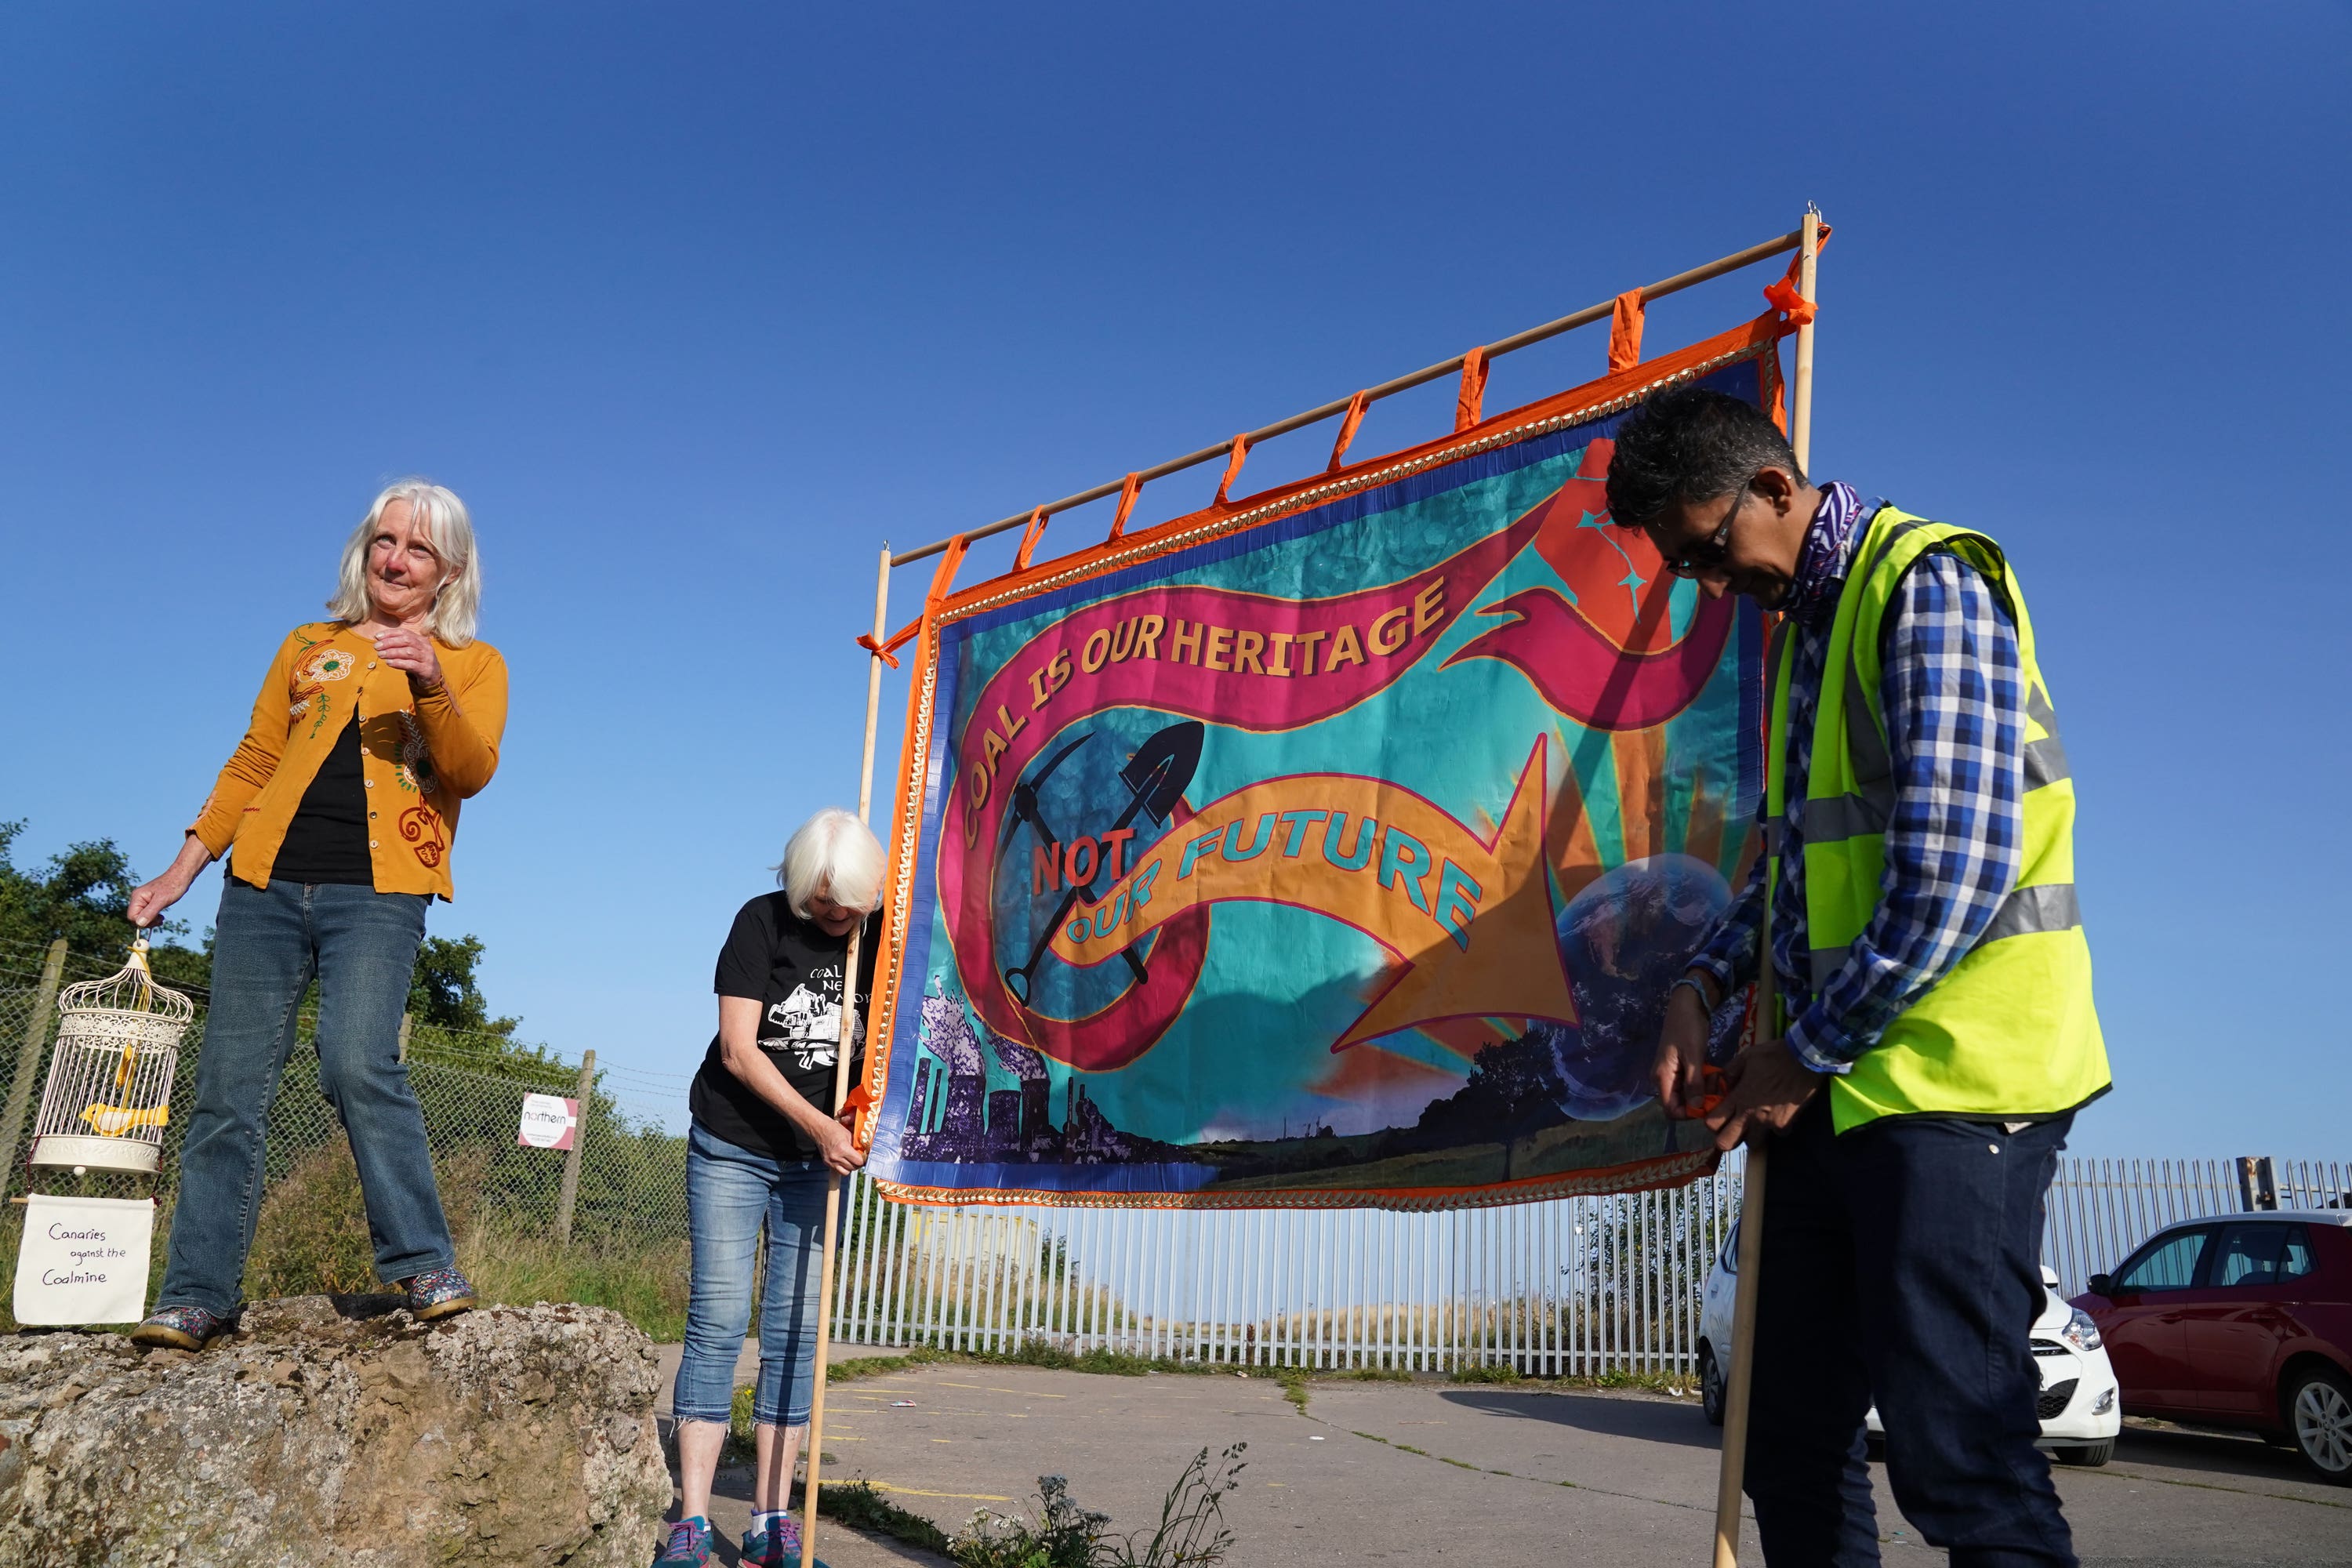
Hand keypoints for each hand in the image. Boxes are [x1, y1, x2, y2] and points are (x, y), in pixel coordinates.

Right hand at [127, 835, 209, 927]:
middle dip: (148, 922)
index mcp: (137, 897)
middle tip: (161, 920)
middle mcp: (137, 898)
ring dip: (151, 920)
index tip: (157, 921)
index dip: (143, 922)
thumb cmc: (173, 886)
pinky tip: (161, 916)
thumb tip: (139, 924)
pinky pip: (147, 913)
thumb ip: (150, 912)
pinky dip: (153, 917)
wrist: (181, 876)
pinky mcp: (149, 901)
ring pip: (141, 916)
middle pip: (136, 917)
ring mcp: (143, 900)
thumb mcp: (162, 901)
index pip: (132, 916)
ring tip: (162, 918)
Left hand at [373, 626, 444, 690]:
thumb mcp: (411, 650)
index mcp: (421, 640)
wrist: (433, 677)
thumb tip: (380, 640)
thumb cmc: (418, 662)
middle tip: (377, 646)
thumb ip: (399, 645)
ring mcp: (427, 658)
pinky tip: (389, 663)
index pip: (404, 632)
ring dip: (392, 653)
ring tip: (380, 655)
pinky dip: (399, 663)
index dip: (390, 633)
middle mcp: (425, 647)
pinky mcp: (426, 669)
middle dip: (390, 642)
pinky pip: (411, 665)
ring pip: (408, 652)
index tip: (377, 636)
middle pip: (406, 640)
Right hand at [810, 1111, 866, 1175]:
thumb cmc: (833, 1129)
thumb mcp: (849, 1135)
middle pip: (853, 1168)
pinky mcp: (827, 1163)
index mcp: (843, 1149)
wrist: (819, 1129)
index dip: (863, 1159)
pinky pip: (839, 1171)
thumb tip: (865, 1152)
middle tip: (860, 1158)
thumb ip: (857, 1145)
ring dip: (851, 1167)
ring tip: (852, 1160)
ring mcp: (830, 1162)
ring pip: (846, 1172)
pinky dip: (843, 1168)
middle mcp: (836, 1157)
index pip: (858, 1161)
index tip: (865, 1157)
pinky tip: (844, 1161)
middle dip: (858, 1163)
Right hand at [1653, 982, 1712, 1117]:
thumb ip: (1694, 1083)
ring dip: (1703, 1091)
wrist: (1686, 1005)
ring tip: (1716, 1077)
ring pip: (1686, 1094)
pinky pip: (1689, 1084)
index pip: (1671, 1110)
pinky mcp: (1679, 1067)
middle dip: (1699, 1101)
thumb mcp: (1693, 1055)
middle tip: (1717, 1088)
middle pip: (1679, 1104)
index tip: (1708, 1104)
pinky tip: (1713, 1072)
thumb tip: (1697, 1108)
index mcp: (1662, 1077)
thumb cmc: (1688, 1028)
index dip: (1689, 1113)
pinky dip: (1702, 1082)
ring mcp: (1671, 1073)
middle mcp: (1663, 1079)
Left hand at [1702, 1040, 1822, 1150]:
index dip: (1711, 1122)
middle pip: (1726, 1144)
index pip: (1712, 1123)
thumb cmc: (1774, 1056)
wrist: (1805, 1060)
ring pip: (1752, 1143)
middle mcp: (1751, 1115)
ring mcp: (1769, 1123)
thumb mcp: (1746, 1057)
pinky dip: (1775, 1128)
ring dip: (1751, 1135)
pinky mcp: (1786, 1125)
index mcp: (1738, 1098)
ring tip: (1756, 1121)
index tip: (1718, 1116)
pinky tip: (1778, 1115)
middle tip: (1731, 1128)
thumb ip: (1730, 1073)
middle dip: (1725, 1139)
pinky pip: (1776, 1135)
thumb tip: (1725, 1085)